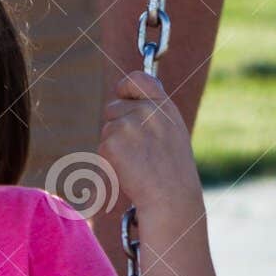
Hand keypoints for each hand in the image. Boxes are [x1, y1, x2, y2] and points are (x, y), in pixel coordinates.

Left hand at [98, 67, 203, 219]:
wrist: (170, 197)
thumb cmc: (172, 171)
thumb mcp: (171, 131)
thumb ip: (152, 112)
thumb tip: (125, 98)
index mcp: (163, 106)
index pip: (136, 78)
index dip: (125, 87)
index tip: (122, 95)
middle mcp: (145, 110)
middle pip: (113, 108)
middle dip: (118, 125)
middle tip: (138, 150)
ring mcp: (127, 125)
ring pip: (107, 129)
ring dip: (115, 145)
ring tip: (137, 162)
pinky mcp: (111, 142)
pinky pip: (102, 146)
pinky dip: (110, 159)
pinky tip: (129, 169)